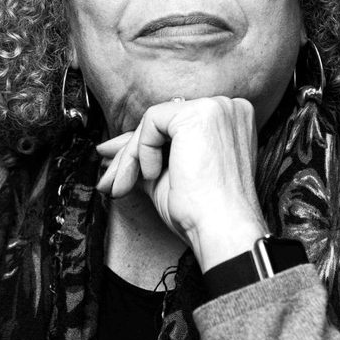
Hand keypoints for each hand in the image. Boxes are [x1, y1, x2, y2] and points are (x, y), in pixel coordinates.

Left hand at [95, 97, 268, 270]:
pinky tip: (153, 174)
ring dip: (131, 156)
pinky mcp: (199, 114)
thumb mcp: (167, 177)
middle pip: (163, 123)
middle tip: (110, 180)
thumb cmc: (203, 212)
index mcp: (228, 124)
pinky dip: (143, 150)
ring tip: (124, 185)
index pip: (174, 127)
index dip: (143, 147)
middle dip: (130, 153)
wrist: (221, 230)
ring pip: (153, 121)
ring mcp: (217, 108)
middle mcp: (228, 109)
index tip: (120, 168)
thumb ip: (145, 157)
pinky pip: (152, 121)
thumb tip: (111, 149)